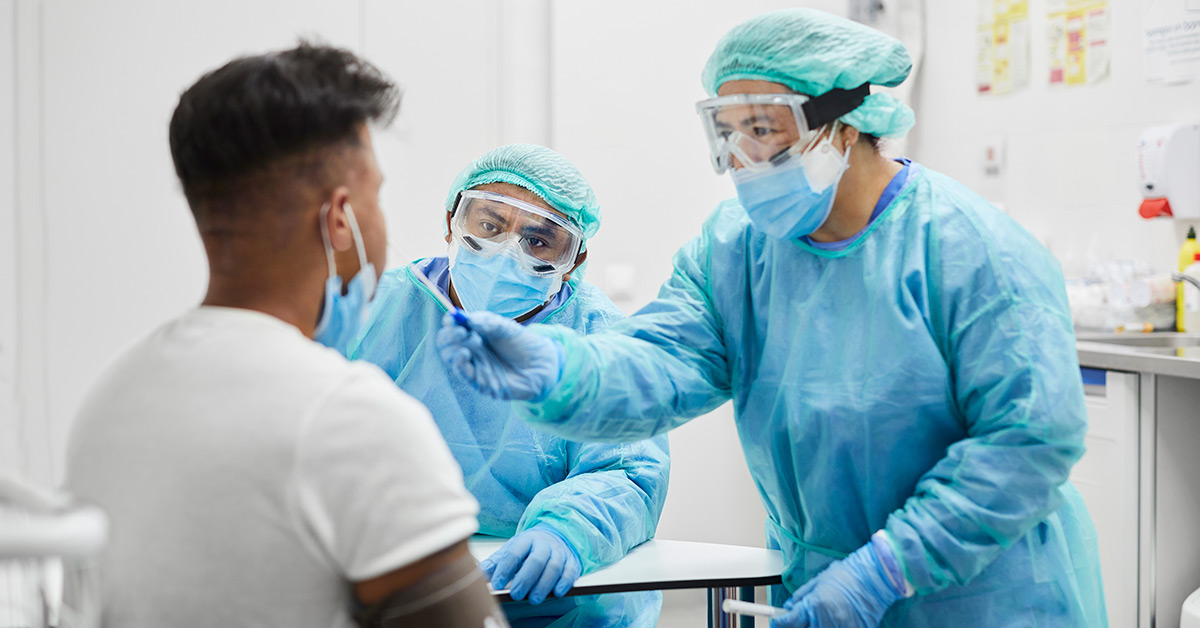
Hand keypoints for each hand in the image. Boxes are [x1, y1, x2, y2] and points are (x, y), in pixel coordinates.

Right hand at [436, 311, 561, 400]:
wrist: (541, 364)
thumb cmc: (523, 343)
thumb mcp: (506, 327)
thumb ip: (487, 322)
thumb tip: (467, 319)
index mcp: (474, 333)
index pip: (452, 327)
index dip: (450, 322)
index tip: (454, 318)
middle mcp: (470, 349)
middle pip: (446, 343)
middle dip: (449, 336)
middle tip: (462, 331)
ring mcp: (473, 365)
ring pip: (450, 358)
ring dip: (455, 348)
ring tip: (473, 340)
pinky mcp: (479, 382)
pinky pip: (462, 373)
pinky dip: (459, 363)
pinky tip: (464, 354)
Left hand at [479, 527, 581, 604]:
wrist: (555, 536)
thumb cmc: (530, 548)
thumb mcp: (511, 550)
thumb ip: (496, 563)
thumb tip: (479, 573)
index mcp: (525, 539)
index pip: (514, 553)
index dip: (505, 569)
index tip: (498, 584)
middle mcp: (544, 544)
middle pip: (536, 560)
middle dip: (525, 579)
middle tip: (516, 594)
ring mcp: (559, 552)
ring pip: (553, 567)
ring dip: (543, 585)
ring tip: (534, 599)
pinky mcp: (571, 562)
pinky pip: (569, 572)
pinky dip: (564, 583)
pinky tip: (556, 592)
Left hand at [772, 541, 902, 627]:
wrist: (874, 579)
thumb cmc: (848, 575)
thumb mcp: (818, 581)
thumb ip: (802, 597)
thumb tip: (790, 608)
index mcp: (815, 605)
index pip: (789, 622)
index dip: (780, 623)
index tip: (777, 622)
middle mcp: (826, 620)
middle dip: (796, 627)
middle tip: (797, 622)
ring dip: (813, 627)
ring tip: (817, 619)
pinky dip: (829, 627)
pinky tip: (830, 622)